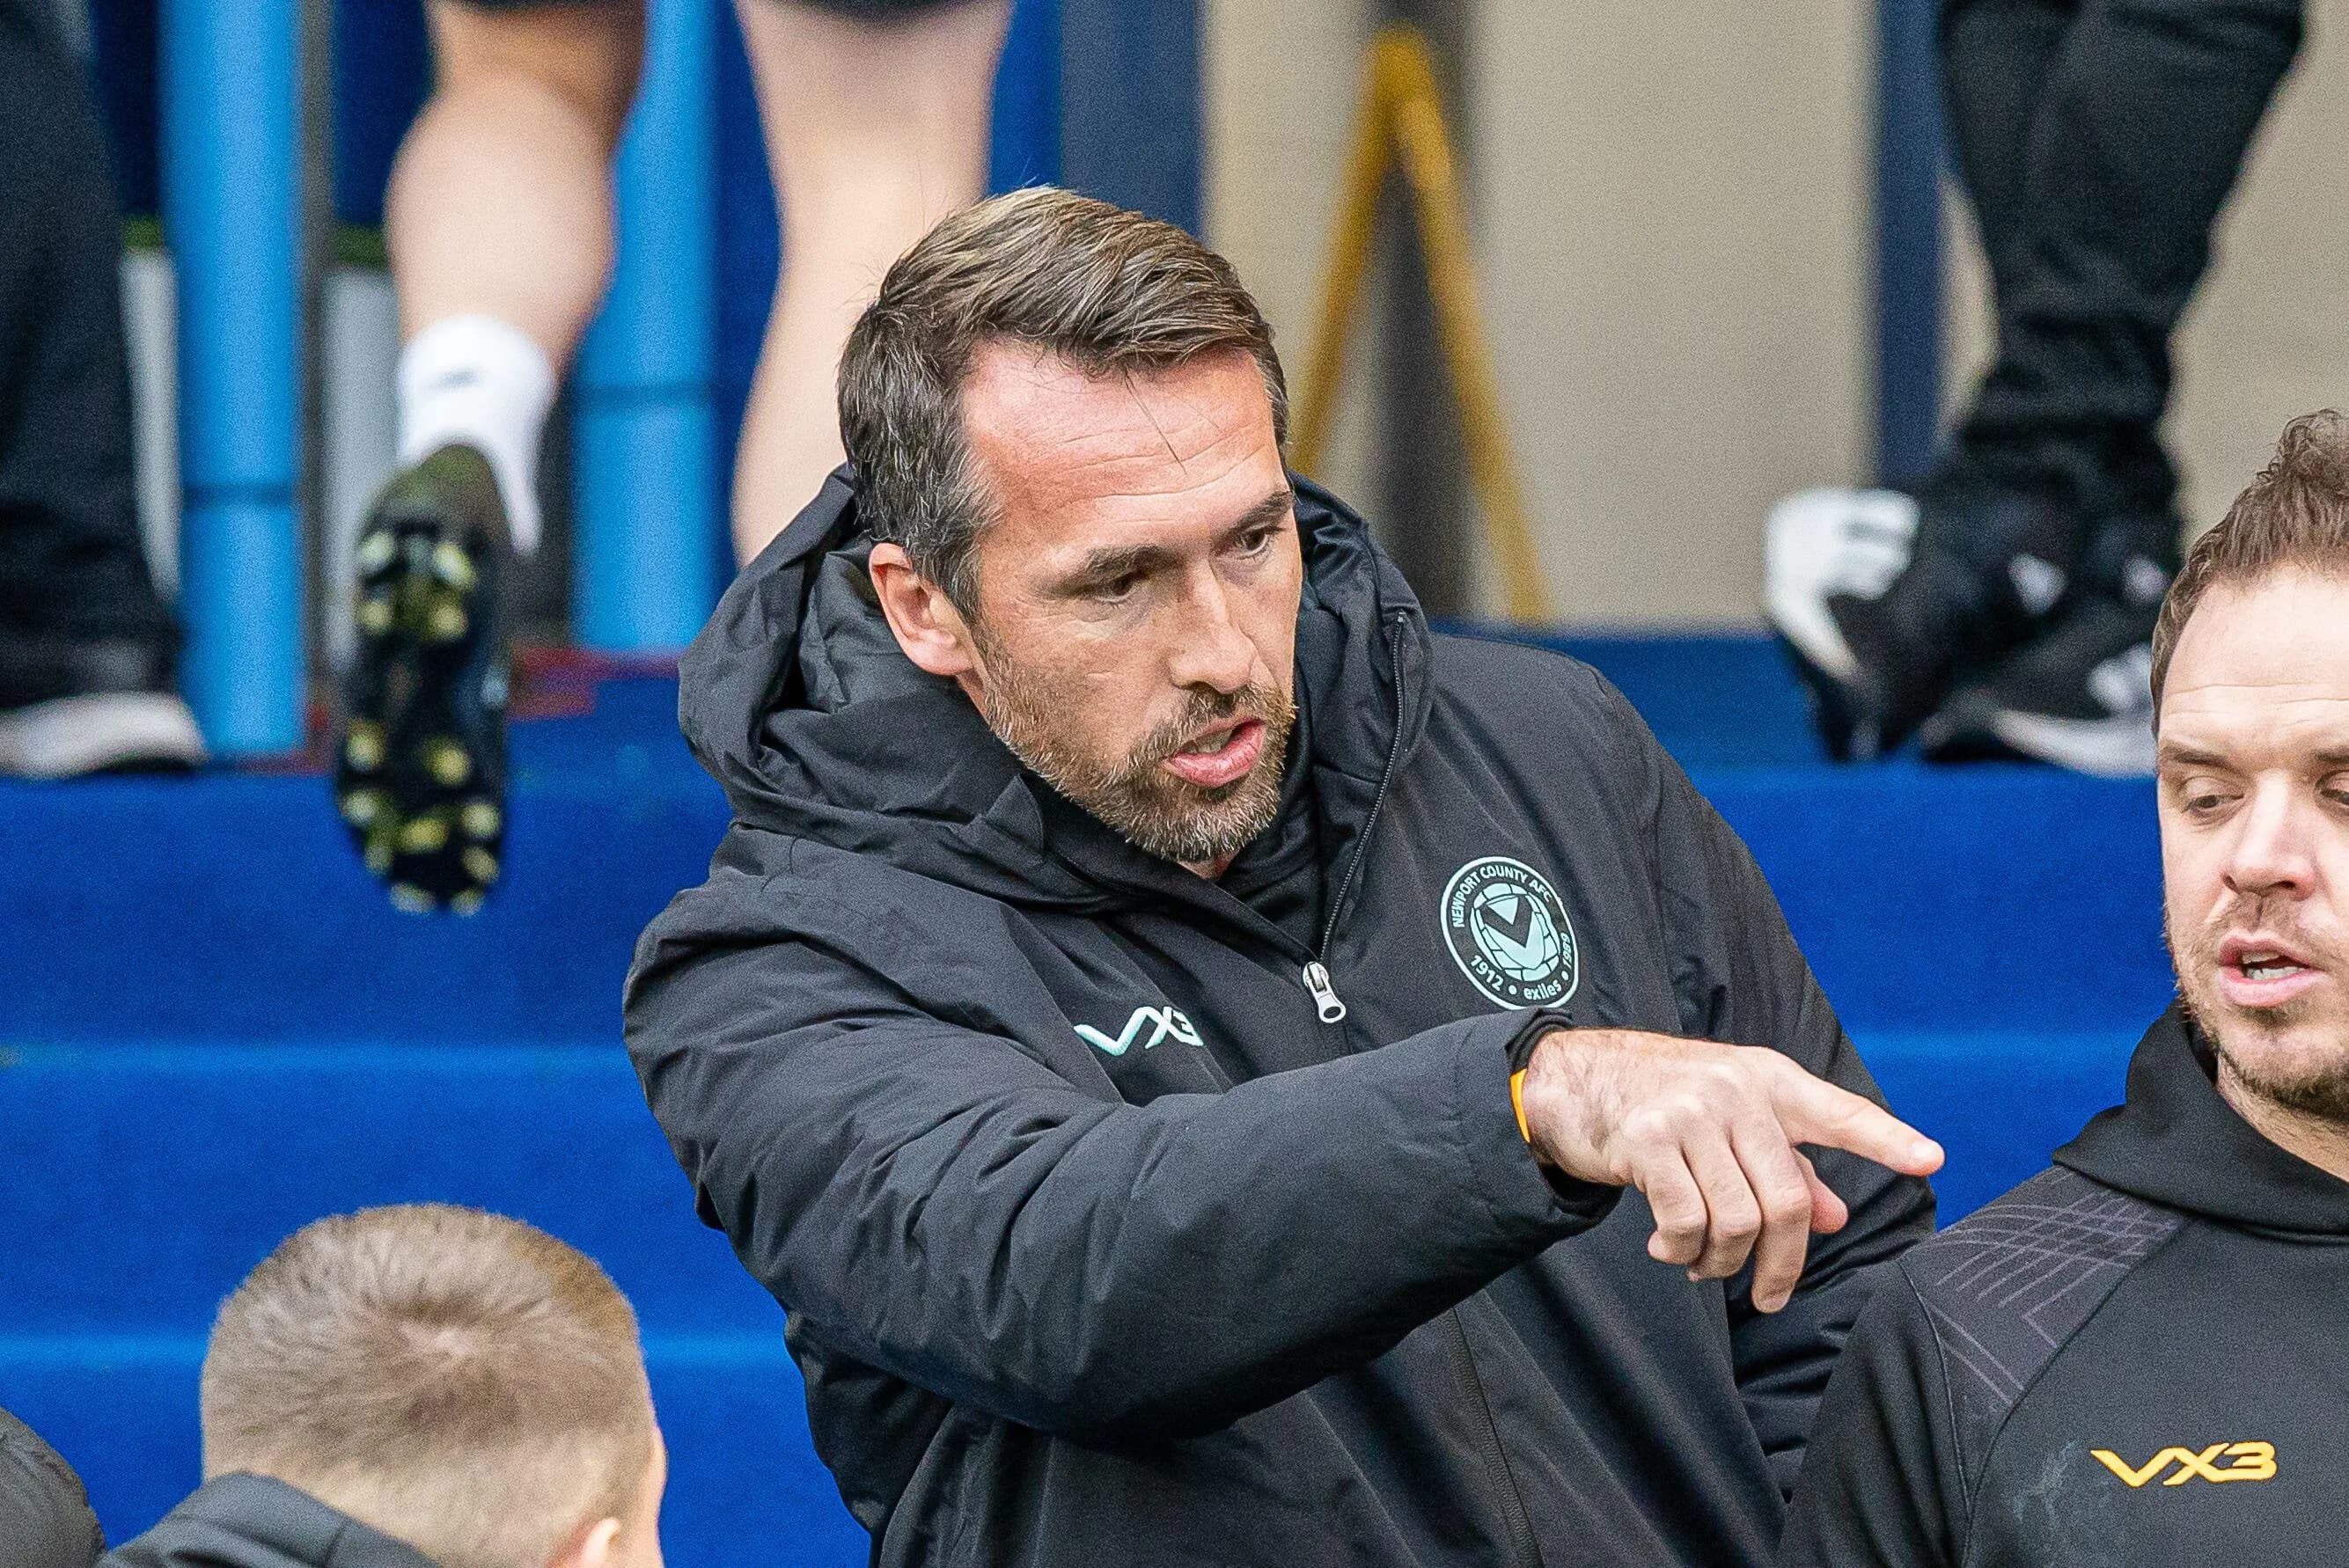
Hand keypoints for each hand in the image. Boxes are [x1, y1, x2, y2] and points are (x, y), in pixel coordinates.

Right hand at [1517, 1028, 1942, 1312]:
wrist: (1572, 1078)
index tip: (1931, 1159)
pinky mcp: (1646, 1141)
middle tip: (1769, 1295)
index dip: (1886, 1139)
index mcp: (1767, 1080)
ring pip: (1737, 1220)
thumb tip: (1834, 1217)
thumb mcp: (1730, 1118)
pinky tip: (1668, 1249)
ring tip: (1703, 1265)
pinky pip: (1685, 1221)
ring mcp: (1690, 1114)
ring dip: (1723, 1263)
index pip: (1838, 1112)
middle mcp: (1735, 1091)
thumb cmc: (1661, 1101)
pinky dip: (1681, 1251)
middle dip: (1783, 1264)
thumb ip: (1785, 1164)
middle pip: (1788, 1200)